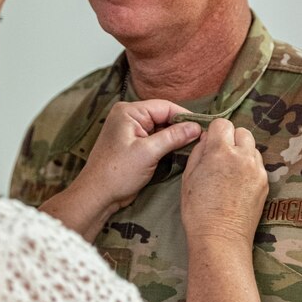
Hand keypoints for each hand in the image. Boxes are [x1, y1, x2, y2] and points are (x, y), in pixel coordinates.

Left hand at [80, 100, 201, 211]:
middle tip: (202, 137)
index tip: (203, 127)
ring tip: (194, 144)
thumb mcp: (148, 153)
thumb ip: (173, 137)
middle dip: (181, 127)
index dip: (185, 116)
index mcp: (129, 112)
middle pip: (163, 116)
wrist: (98, 195)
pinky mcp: (133, 144)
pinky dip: (167, 144)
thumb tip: (196, 127)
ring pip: (161, 128)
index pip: (164, 107)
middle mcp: (129, 116)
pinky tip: (180, 150)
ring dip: (175, 137)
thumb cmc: (117, 173)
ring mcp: (130, 130)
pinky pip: (155, 138)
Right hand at [181, 118, 267, 245]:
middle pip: (242, 131)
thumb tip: (206, 139)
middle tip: (221, 156)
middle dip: (231, 139)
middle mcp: (242, 156)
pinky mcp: (265, 182)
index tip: (210, 143)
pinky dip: (249, 167)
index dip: (215, 132)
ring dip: (242, 152)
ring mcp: (257, 169)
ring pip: (252, 148)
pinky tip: (238, 183)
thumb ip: (198, 152)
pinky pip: (258, 165)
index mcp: (220, 151)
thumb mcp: (188, 177)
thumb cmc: (198, 210)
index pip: (222, 123)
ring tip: (230, 171)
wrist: (220, 237)